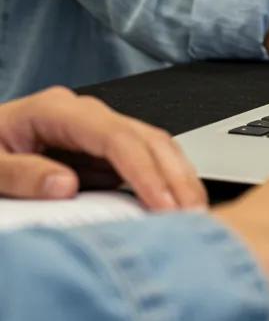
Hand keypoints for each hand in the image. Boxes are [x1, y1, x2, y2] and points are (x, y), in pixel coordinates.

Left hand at [0, 86, 206, 210]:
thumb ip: (22, 174)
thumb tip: (66, 185)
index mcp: (57, 109)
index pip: (116, 136)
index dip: (144, 171)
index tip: (162, 204)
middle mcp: (84, 113)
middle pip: (146, 136)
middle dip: (174, 174)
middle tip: (193, 211)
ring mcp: (95, 128)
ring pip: (152, 143)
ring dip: (176, 175)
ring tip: (192, 209)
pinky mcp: (99, 147)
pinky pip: (140, 158)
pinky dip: (162, 178)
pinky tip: (173, 200)